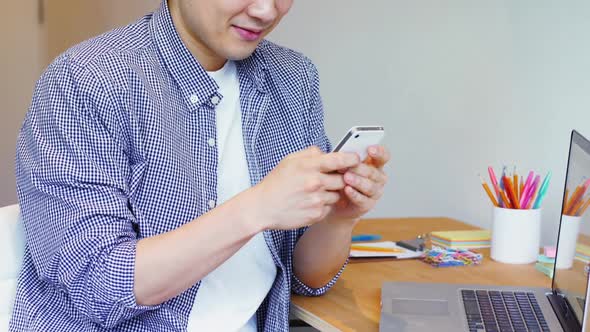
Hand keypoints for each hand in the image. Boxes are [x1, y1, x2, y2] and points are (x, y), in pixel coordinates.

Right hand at [244, 146, 359, 230]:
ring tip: (313, 192)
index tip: (356, 159)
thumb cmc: (276, 183)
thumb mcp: (290, 161)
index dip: (351, 159)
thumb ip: (311, 154)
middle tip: (330, 178)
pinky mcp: (316, 215)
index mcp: (309, 166)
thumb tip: (327, 153)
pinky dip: (323, 205)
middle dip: (339, 178)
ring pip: (337, 194)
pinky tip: (308, 203)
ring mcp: (317, 200)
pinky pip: (329, 207)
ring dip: (330, 193)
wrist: (263, 207)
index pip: (339, 159)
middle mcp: (315, 182)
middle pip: (343, 178)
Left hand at [327, 145, 389, 222]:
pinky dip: (354, 194)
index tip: (370, 149)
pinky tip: (347, 189)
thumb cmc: (341, 177)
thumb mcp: (343, 164)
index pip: (383, 156)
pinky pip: (363, 199)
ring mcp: (375, 192)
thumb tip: (343, 152)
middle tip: (348, 165)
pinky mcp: (367, 205)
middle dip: (360, 168)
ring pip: (370, 186)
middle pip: (373, 172)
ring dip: (358, 181)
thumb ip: (347, 158)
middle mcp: (379, 178)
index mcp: (375, 164)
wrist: (336, 200)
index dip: (379, 152)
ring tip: (346, 177)